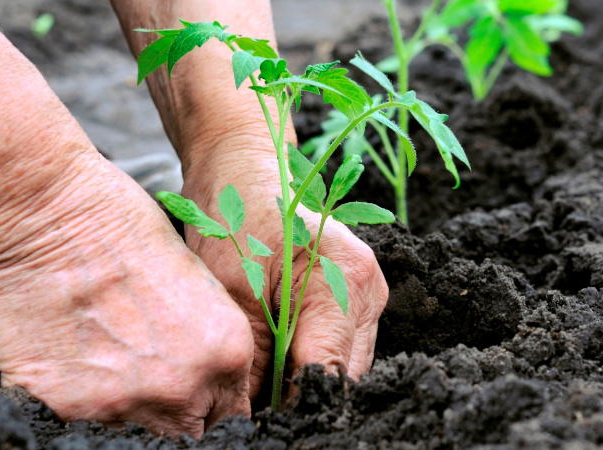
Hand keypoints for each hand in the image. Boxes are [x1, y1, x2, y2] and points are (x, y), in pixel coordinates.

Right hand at [0, 154, 254, 437]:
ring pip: (139, 431)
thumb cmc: (123, 226)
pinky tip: (73, 358)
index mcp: (227, 352)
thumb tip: (207, 374)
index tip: (197, 395)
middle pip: (190, 431)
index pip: (232, 413)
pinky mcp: (68, 408)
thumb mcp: (197, 280)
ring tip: (107, 357)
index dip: (213, 403)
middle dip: (177, 410)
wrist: (47, 216)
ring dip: (129, 405)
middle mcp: (184, 387)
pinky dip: (80, 400)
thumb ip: (209, 339)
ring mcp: (126, 404)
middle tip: (151, 376)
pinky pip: (83, 423)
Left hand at [181, 136, 388, 400]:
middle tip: (254, 409)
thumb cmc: (234, 217)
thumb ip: (253, 361)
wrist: (243, 170)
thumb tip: (252, 417)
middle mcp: (369, 290)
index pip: (328, 373)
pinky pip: (338, 348)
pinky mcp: (356, 298)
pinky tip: (276, 361)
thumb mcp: (232, 293)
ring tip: (261, 386)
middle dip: (300, 399)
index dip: (293, 408)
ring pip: (344, 367)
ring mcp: (368, 295)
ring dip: (305, 381)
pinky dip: (308, 361)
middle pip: (344, 377)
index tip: (258, 424)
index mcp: (346, 281)